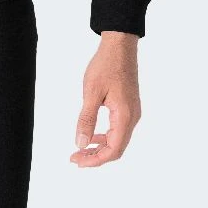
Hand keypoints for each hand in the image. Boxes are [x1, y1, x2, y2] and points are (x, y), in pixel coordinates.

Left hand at [71, 32, 141, 165]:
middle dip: (96, 157)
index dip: (95, 160)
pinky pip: (118, 130)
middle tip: (75, 158)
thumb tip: (81, 143)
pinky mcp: (129, 108)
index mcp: (125, 116)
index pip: (113, 150)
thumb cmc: (106, 65)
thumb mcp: (91, 93)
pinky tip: (92, 136)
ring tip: (80, 150)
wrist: (120, 46)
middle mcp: (132, 118)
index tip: (77, 161)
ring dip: (99, 148)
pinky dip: (105, 137)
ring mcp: (132, 113)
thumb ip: (86, 120)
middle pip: (116, 149)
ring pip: (118, 140)